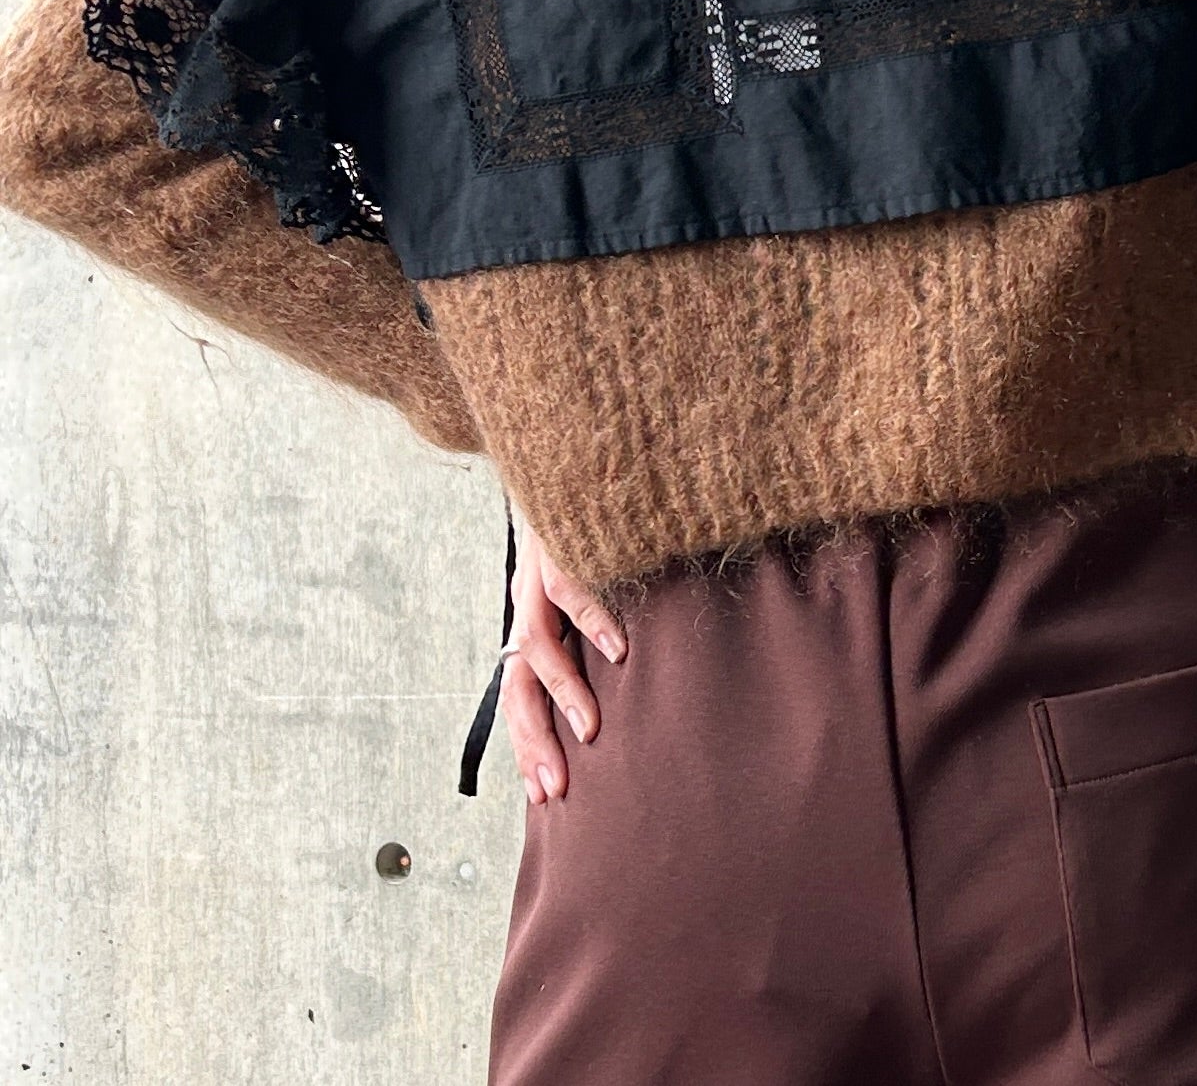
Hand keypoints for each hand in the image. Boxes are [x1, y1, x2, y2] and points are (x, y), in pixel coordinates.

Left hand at [499, 512, 626, 804]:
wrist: (564, 449)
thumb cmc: (588, 524)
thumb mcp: (586, 584)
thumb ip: (596, 628)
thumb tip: (632, 680)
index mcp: (532, 621)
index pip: (518, 695)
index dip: (526, 745)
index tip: (542, 795)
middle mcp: (525, 606)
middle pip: (516, 687)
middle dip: (534, 742)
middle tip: (556, 789)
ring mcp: (535, 576)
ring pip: (536, 646)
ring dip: (563, 693)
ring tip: (589, 730)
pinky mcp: (556, 544)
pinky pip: (569, 590)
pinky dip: (593, 621)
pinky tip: (619, 650)